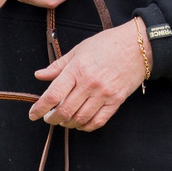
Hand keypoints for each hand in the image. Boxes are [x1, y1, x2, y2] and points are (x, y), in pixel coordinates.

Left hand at [29, 17, 150, 130]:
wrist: (138, 46)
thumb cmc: (107, 44)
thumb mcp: (79, 50)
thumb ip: (58, 66)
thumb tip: (39, 75)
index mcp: (77, 69)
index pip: (53, 95)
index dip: (39, 108)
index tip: (33, 114)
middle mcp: (89, 84)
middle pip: (65, 111)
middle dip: (52, 119)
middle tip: (48, 118)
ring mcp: (104, 94)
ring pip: (80, 119)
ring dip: (68, 124)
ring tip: (63, 121)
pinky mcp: (116, 101)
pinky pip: (98, 121)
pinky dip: (86, 126)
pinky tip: (80, 123)